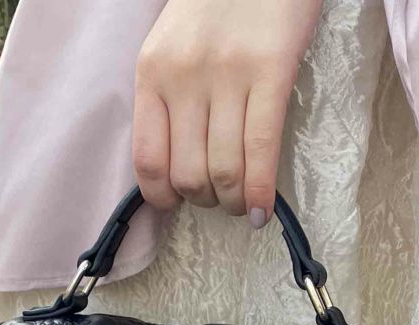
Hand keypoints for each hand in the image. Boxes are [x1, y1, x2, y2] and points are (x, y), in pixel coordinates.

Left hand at [133, 0, 322, 226]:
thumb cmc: (219, 6)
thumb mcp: (174, 48)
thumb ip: (170, 99)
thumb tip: (178, 168)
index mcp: (152, 72)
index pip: (148, 159)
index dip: (163, 197)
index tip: (178, 203)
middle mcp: (184, 77)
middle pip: (188, 174)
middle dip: (206, 201)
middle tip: (221, 197)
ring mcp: (227, 75)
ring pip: (224, 171)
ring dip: (236, 202)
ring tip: (244, 202)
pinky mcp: (270, 72)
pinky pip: (261, 151)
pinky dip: (262, 192)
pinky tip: (265, 210)